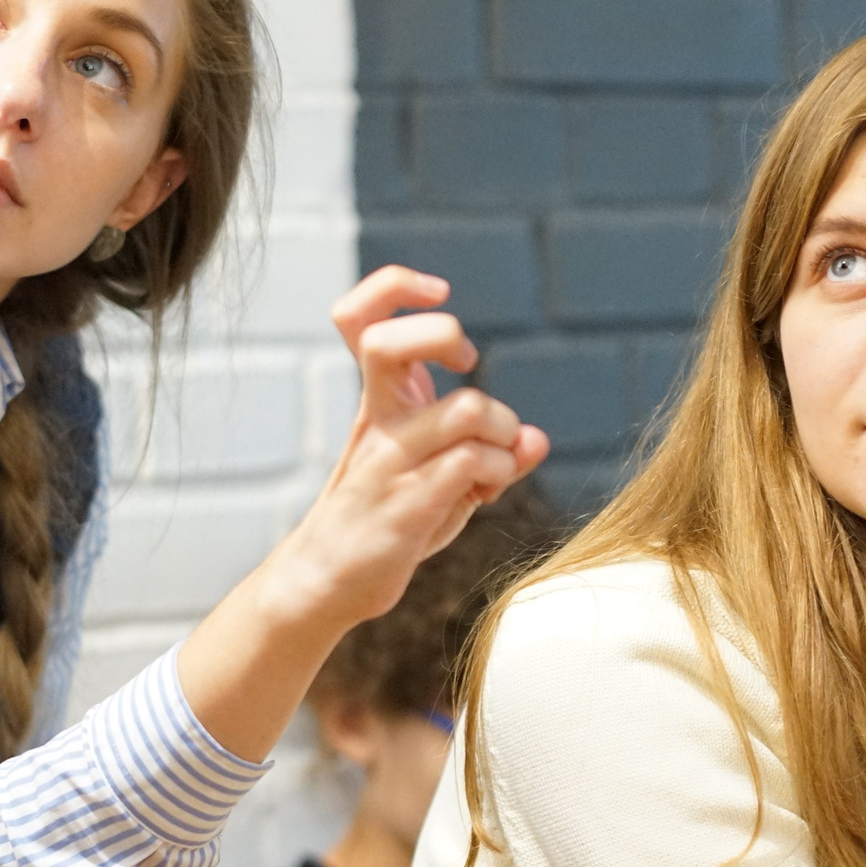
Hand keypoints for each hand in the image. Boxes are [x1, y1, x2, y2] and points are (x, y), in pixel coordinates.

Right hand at [275, 266, 552, 629]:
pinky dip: (498, 472)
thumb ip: (489, 454)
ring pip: (467, 409)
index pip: (359, 315)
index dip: (394, 285)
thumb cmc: (386, 520)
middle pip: (391, 343)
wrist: (328, 581)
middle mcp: (376, 421)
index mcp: (378, 401)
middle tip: (467, 365)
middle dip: (445, 337)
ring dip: (502, 431)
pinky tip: (486, 491)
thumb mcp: (437, 475)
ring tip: (495, 460)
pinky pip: (472, 463)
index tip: (436, 294)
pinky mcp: (404, 504)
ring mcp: (388, 461)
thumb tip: (537, 438)